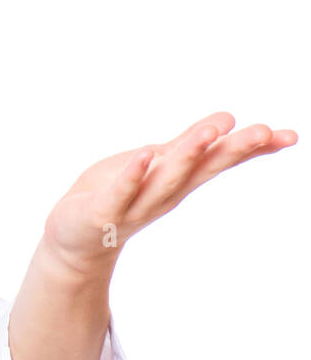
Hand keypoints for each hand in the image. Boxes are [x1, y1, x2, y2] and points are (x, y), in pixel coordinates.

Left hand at [43, 112, 297, 275]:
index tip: (286, 136)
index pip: (219, 161)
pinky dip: (133, 175)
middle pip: (201, 169)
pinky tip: (145, 155)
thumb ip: (187, 145)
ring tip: (209, 132)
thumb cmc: (115, 194)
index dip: (251, 149)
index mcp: (177, 180)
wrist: (73, 240)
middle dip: (231, 150)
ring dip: (188, 155)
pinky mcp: (103, 213)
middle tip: (263, 132)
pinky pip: (120, 192)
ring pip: (166, 179)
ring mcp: (135, 205)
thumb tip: (228, 119)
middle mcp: (163, 195)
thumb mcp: (154, 162)